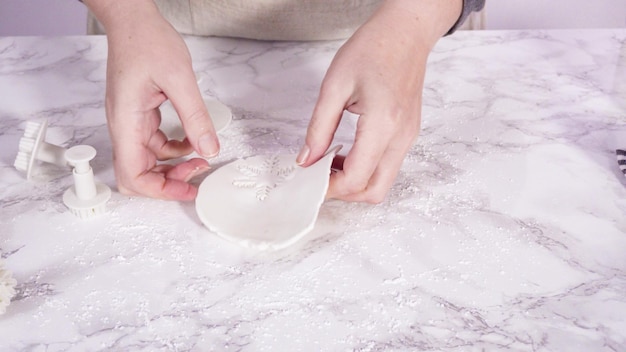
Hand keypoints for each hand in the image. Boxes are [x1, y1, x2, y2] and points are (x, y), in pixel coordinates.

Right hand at [85, 0, 218, 199]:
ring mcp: (130, 122)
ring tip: (200, 158)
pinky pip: (155, 144)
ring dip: (173, 166)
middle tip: (197, 175)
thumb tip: (208, 149)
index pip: (132, 175)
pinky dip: (174, 149)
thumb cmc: (146, 40)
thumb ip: (195, 117)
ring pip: (147, 161)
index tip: (187, 189)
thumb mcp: (179, 79)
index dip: (159, 190)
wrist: (133, 21)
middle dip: (168, 182)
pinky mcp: (140, 116)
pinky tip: (191, 140)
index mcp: (126, 121)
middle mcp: (124, 126)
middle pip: (138, 174)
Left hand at [298, 0, 460, 202]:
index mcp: (383, 124)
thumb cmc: (373, 48)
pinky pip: (387, 166)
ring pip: (382, 182)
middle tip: (319, 177)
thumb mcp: (334, 85)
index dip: (329, 187)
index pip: (355, 178)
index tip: (308, 179)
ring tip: (329, 162)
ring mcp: (408, 138)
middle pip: (374, 192)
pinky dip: (365, 170)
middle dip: (344, 193)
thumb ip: (319, 128)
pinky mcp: (408, 134)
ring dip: (354, 181)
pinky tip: (345, 153)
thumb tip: (306, 160)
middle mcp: (401, 137)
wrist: (406, 32)